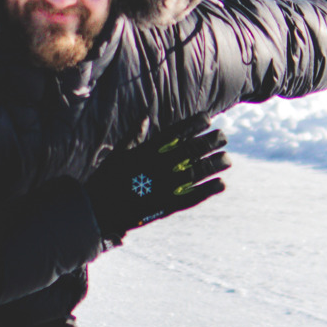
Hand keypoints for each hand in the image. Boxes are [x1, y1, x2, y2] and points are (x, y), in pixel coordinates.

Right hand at [88, 117, 229, 243]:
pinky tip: (221, 184)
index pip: (177, 133)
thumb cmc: (107, 179)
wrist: (98, 210)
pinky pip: (192, 196)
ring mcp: (165, 186)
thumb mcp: (119, 152)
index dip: (194, 124)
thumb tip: (145, 115)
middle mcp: (159, 166)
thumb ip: (135, 134)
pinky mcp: (166, 205)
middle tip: (223, 136)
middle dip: (210, 141)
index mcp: (148, 151)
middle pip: (191, 150)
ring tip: (227, 160)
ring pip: (196, 171)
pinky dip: (207, 190)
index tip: (208, 118)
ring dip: (214, 164)